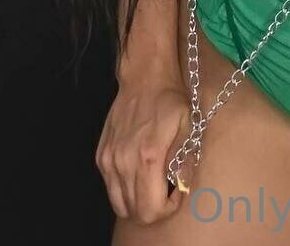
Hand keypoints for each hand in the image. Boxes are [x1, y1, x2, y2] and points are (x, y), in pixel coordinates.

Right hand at [95, 74, 193, 223]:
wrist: (144, 76)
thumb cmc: (170, 100)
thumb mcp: (188, 126)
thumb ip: (184, 160)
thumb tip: (181, 187)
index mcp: (147, 157)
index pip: (151, 210)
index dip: (168, 207)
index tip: (177, 190)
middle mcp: (123, 163)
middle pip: (135, 212)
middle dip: (154, 207)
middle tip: (166, 188)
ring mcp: (108, 160)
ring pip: (119, 204)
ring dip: (138, 201)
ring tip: (153, 181)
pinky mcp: (100, 155)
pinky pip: (110, 188)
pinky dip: (125, 189)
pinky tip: (139, 171)